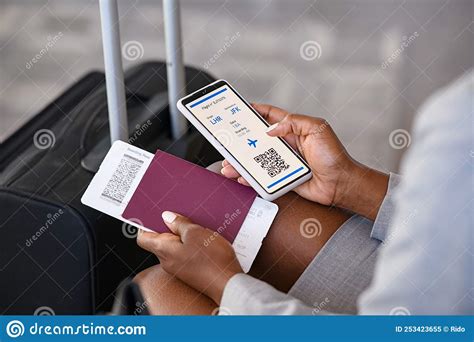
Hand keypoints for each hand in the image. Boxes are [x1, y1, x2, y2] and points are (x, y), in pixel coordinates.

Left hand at [136, 211, 242, 303]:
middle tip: (182, 216)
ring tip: (197, 227)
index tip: (154, 215)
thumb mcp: (196, 233)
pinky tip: (204, 240)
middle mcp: (168, 262)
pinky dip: (191, 245)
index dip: (146, 225)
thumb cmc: (212, 261)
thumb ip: (180, 224)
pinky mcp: (191, 272)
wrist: (228, 284)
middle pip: (160, 241)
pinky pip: (185, 254)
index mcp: (164, 250)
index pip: (143, 238)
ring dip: (183, 236)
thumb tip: (167, 217)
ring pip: (175, 247)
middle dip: (169, 227)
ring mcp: (179, 268)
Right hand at [221, 104, 388, 219]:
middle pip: (256, 139)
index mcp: (293, 129)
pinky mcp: (281, 178)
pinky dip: (249, 178)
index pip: (269, 115)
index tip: (240, 108)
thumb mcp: (317, 128)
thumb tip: (272, 128)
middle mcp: (285, 144)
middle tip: (227, 140)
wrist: (340, 184)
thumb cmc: (334, 156)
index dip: (255, 111)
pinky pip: (261, 177)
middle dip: (240, 140)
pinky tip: (241, 177)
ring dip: (240, 162)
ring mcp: (282, 162)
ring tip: (229, 163)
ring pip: (255, 160)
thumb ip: (294, 122)